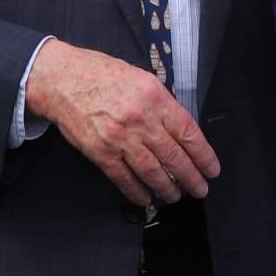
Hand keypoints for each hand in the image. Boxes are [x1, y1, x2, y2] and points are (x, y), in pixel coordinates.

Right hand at [25, 38, 218, 207]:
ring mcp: (119, 137)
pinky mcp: (99, 151)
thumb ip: (163, 106)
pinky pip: (123, 178)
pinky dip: (137, 191)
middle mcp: (140, 119)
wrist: (64, 80)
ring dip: (167, 188)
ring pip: (151, 171)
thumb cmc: (104, 77)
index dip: (203, 155)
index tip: (211, 168)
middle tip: (200, 189)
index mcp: (155, 98)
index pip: (188, 133)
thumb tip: (182, 132)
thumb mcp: (144, 80)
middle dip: (191, 177)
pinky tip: (147, 198)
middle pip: (173, 156)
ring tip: (177, 195)